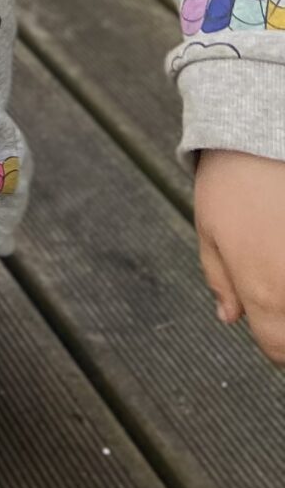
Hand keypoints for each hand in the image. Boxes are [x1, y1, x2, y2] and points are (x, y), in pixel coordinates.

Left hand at [194, 148, 284, 362]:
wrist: (261, 139)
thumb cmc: (230, 182)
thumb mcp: (209, 232)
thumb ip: (221, 281)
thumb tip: (229, 316)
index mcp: (263, 292)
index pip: (278, 348)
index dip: (275, 346)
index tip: (273, 333)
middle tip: (276, 297)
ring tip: (276, 262)